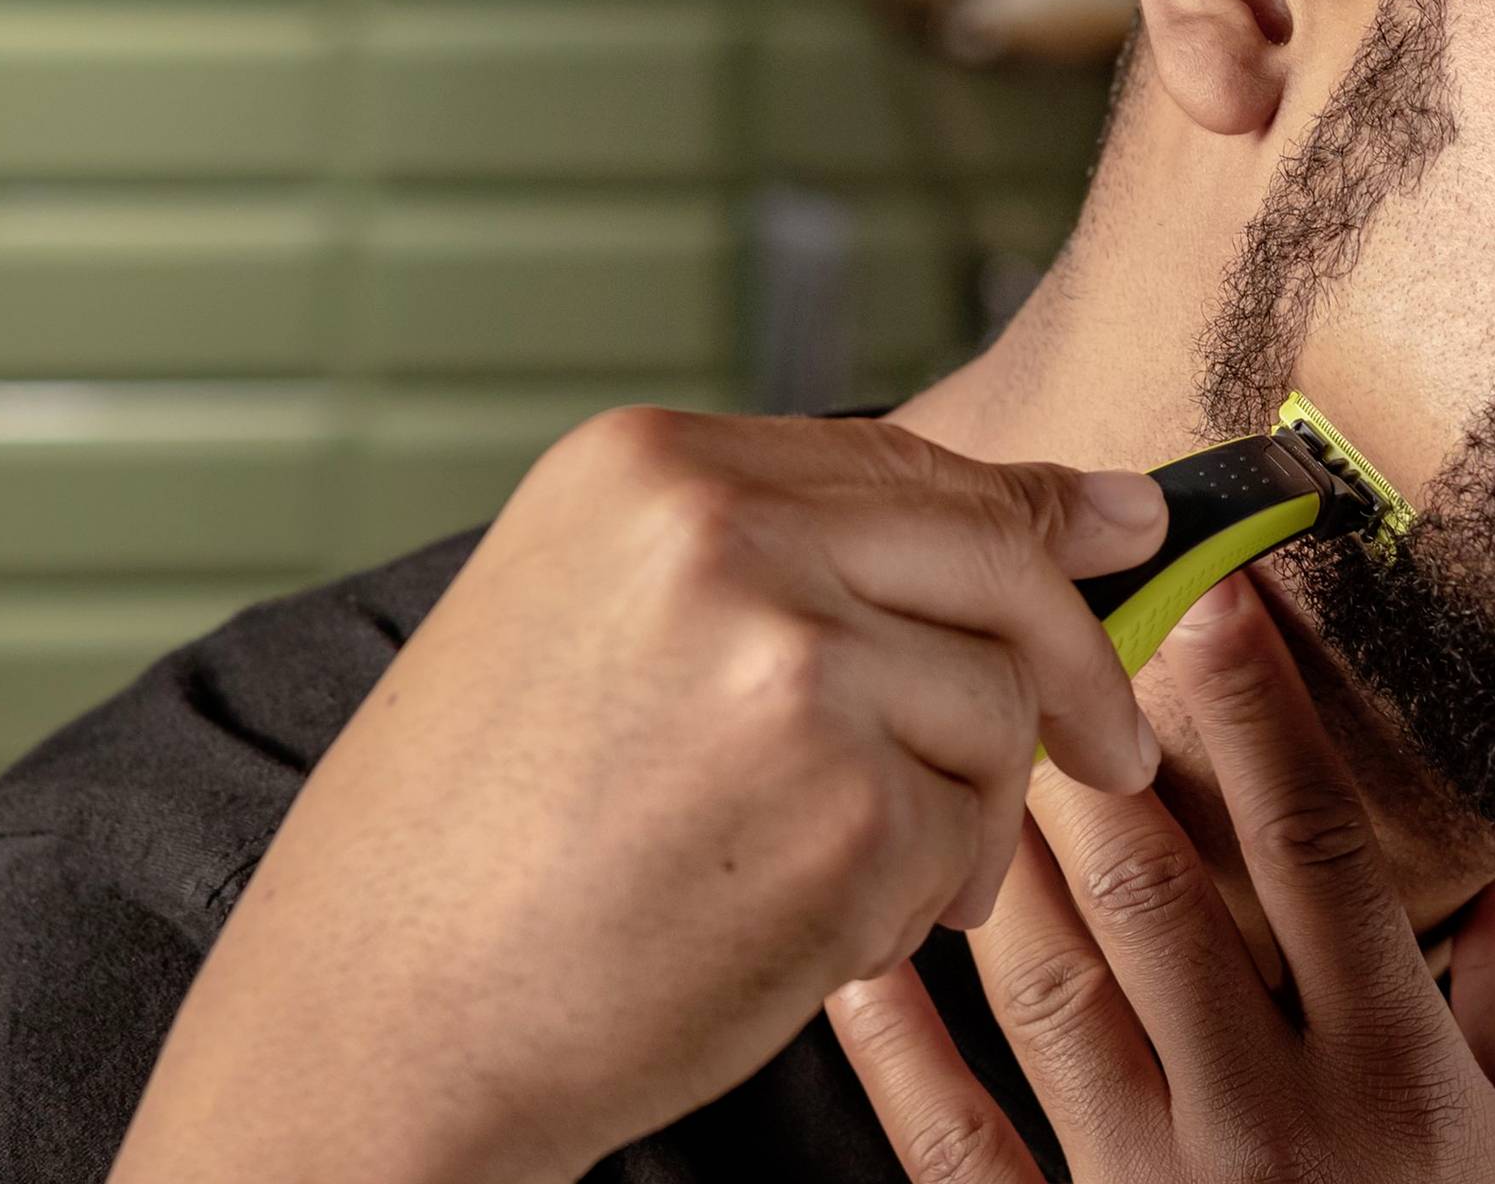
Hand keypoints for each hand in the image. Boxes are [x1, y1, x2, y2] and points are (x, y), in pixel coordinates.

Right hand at [108, 408, 1168, 1183]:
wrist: (368, 1032)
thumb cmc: (472, 851)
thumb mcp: (596, 628)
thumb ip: (800, 556)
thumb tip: (1090, 511)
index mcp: (646, 464)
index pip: (910, 463)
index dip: (1036, 512)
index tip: (1126, 535)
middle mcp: (719, 531)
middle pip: (996, 561)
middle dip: (1077, 661)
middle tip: (1117, 744)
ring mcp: (787, 662)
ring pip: (997, 710)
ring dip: (964, 813)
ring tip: (844, 881)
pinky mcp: (842, 805)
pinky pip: (965, 834)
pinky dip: (916, 899)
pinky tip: (805, 932)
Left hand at [828, 573, 1494, 1183]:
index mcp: (1397, 1081)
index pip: (1322, 850)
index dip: (1266, 710)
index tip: (1222, 594)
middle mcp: (1266, 1125)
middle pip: (1163, 892)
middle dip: (1105, 740)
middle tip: (1050, 617)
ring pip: (1051, 988)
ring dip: (1001, 854)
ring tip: (953, 732)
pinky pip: (965, 1150)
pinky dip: (901, 1052)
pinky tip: (866, 956)